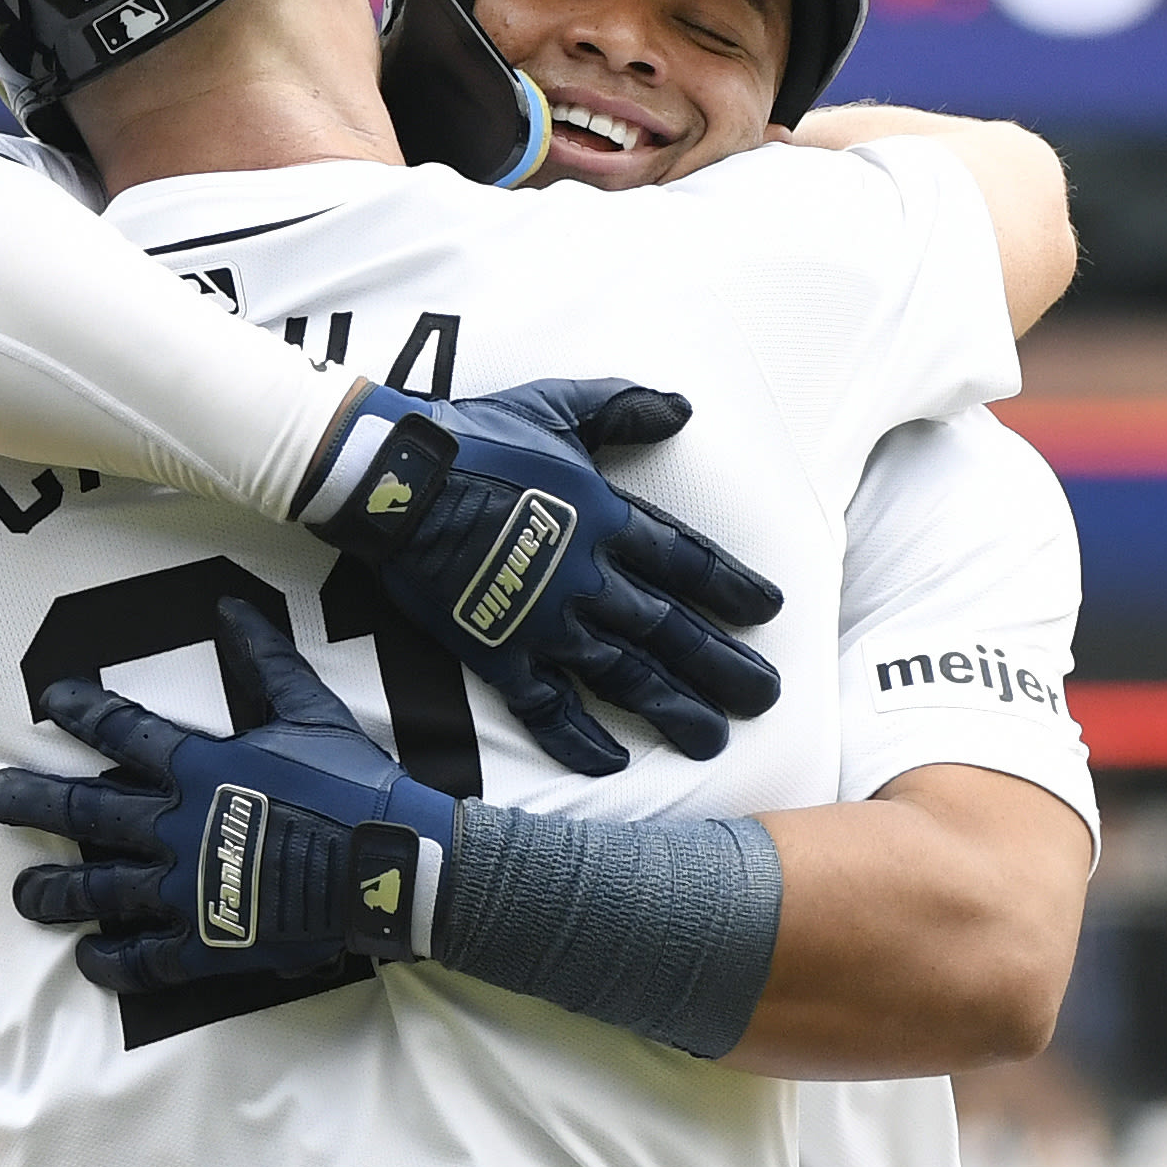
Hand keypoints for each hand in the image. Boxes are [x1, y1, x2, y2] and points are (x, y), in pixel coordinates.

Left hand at [0, 599, 456, 993]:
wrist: (392, 865)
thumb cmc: (353, 783)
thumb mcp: (309, 711)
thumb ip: (265, 662)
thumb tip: (231, 610)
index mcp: (200, 768)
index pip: (122, 732)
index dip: (82, 711)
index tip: (50, 702)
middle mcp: (177, 827)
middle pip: (85, 813)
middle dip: (31, 803)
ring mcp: (186, 889)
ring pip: (100, 890)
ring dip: (54, 891)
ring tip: (22, 893)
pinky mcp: (208, 941)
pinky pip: (146, 957)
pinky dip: (114, 960)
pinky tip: (89, 957)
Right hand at [302, 378, 781, 776]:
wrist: (397, 480)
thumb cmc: (474, 436)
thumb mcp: (557, 405)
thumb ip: (621, 408)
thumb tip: (680, 406)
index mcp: (605, 517)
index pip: (687, 560)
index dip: (732, 587)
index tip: (768, 612)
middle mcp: (587, 577)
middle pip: (671, 628)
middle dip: (722, 666)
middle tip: (763, 698)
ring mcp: (544, 621)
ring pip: (623, 674)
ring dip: (672, 706)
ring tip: (711, 738)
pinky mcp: (498, 652)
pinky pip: (546, 706)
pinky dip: (579, 737)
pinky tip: (613, 761)